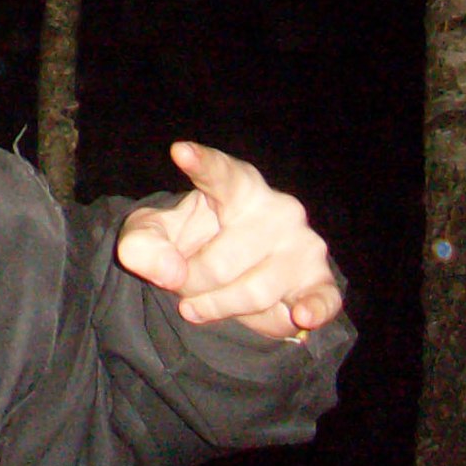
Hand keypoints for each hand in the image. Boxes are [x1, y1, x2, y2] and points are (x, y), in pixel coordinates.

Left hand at [116, 141, 341, 341]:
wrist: (226, 276)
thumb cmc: (191, 241)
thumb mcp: (153, 235)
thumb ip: (144, 244)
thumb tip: (168, 272)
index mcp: (236, 185)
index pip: (219, 173)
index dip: (201, 163)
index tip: (180, 152)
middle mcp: (277, 208)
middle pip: (221, 262)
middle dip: (192, 283)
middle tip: (180, 284)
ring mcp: (302, 244)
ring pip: (253, 292)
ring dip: (218, 307)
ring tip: (201, 304)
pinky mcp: (318, 279)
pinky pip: (321, 298)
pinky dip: (313, 308)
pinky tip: (302, 313)